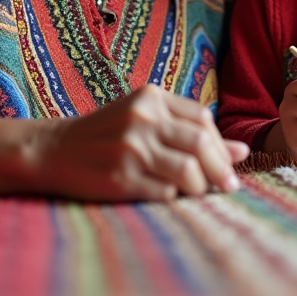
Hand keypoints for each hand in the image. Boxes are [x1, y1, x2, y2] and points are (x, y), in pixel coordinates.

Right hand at [30, 84, 248, 200]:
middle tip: (229, 186)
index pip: (203, 120)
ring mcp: (131, 148)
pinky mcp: (121, 178)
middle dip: (220, 169)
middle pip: (200, 144)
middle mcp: (142, 119)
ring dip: (200, 187)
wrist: (54, 150)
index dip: (220, 145)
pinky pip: (165, 193)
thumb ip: (190, 131)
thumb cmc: (108, 135)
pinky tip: (167, 195)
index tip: (227, 164)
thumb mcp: (146, 121)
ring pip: (188, 171)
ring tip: (197, 192)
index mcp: (150, 97)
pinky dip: (174, 197)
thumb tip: (242, 151)